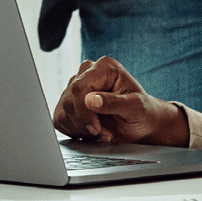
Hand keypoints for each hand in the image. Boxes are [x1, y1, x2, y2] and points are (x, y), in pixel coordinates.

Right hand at [51, 56, 189, 146]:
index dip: (84, 111)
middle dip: (85, 123)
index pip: (80, 87)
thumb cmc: (142, 112)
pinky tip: (91, 132)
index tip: (95, 128)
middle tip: (103, 133)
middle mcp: (87, 73)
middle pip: (69, 100)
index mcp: (104, 67)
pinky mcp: (68, 103)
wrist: (140, 124)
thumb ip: (114, 102)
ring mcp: (75, 88)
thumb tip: (90, 100)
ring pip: (63, 111)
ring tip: (102, 132)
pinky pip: (60, 120)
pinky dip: (75, 132)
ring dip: (81, 129)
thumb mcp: (135, 107)